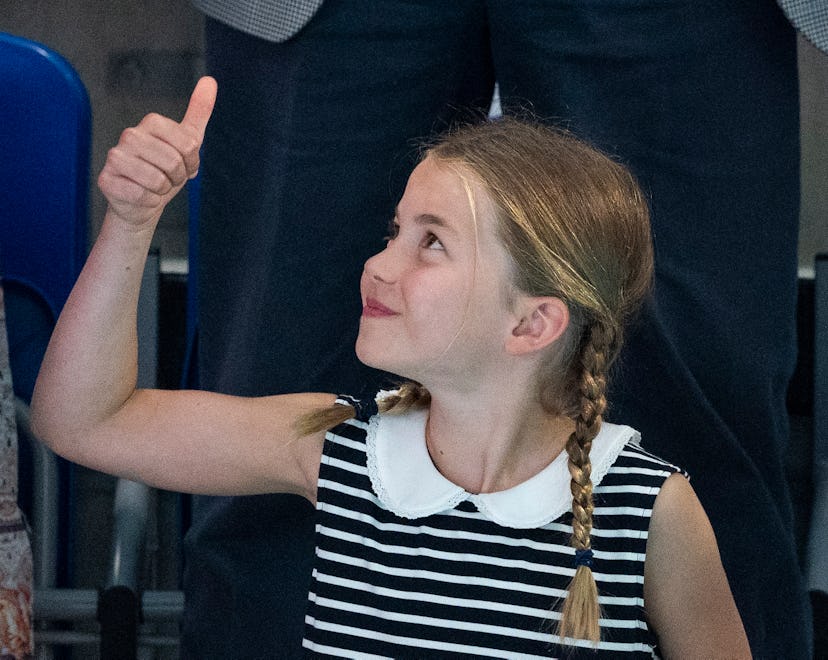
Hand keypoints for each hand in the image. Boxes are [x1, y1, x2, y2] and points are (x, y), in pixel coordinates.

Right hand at [98, 76, 216, 227]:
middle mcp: (130, 135)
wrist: (142, 203)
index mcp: (151, 123)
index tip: (183, 165)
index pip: (189, 145)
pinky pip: (141, 195)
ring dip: (162, 190)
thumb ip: (198, 111)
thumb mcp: (187, 142)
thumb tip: (210, 81)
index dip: (191, 162)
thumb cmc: (164, 172)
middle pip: (174, 161)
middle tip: (168, 178)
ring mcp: (115, 156)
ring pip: (157, 180)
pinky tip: (141, 196)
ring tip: (154, 186)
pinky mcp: (106, 179)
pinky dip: (148, 201)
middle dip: (177, 177)